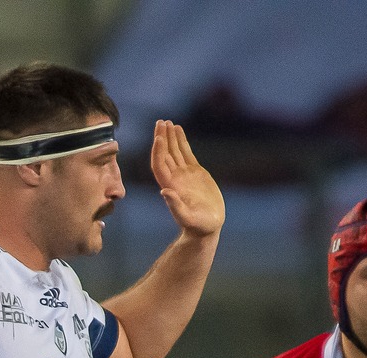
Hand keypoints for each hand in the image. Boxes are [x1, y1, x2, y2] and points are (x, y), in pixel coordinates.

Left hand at [150, 121, 223, 239]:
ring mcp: (184, 174)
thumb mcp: (188, 218)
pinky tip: (178, 129)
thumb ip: (175, 206)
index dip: (158, 152)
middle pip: (164, 154)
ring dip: (169, 136)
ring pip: (173, 151)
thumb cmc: (198, 226)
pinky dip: (181, 141)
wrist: (208, 226)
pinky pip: (185, 153)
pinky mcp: (194, 172)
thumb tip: (163, 191)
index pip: (160, 165)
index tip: (158, 137)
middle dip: (161, 138)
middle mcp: (174, 178)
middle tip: (160, 122)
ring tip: (166, 122)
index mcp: (171, 187)